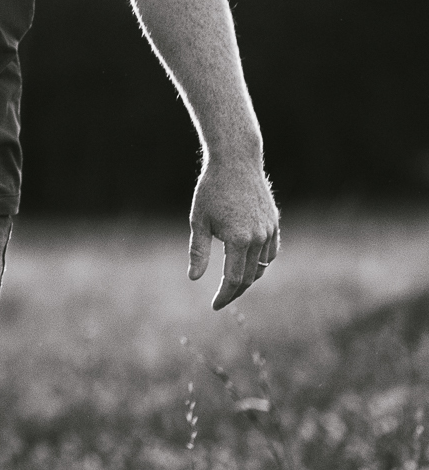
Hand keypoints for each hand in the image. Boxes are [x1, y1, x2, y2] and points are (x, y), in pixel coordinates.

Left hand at [187, 154, 279, 309]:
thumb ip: (198, 251)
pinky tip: (248, 266)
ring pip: (262, 266)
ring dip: (249, 278)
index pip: (233, 279)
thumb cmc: (211, 190)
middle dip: (234, 291)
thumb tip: (193, 279)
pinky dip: (261, 263)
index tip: (214, 306)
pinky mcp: (275, 225)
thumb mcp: (198, 219)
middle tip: (221, 301)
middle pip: (249, 277)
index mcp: (238, 240)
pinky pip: (270, 253)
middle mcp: (258, 238)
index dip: (224, 295)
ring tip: (232, 285)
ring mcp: (270, 232)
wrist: (236, 162)